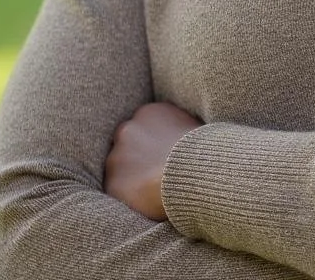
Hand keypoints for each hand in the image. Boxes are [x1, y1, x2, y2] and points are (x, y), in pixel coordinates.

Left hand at [104, 101, 202, 219]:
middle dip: (138, 158)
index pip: (144, 127)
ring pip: (120, 169)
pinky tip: (149, 201)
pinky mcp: (113, 185)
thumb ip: (177, 128)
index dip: (153, 143)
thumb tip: (181, 135)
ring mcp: (117, 157)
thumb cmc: (201, 150)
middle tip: (156, 172)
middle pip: (128, 145)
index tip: (163, 155)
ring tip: (155, 189)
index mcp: (148, 112)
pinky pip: (119, 193)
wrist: (192, 171)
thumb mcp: (192, 127)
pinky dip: (130, 198)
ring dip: (133, 178)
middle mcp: (128, 130)